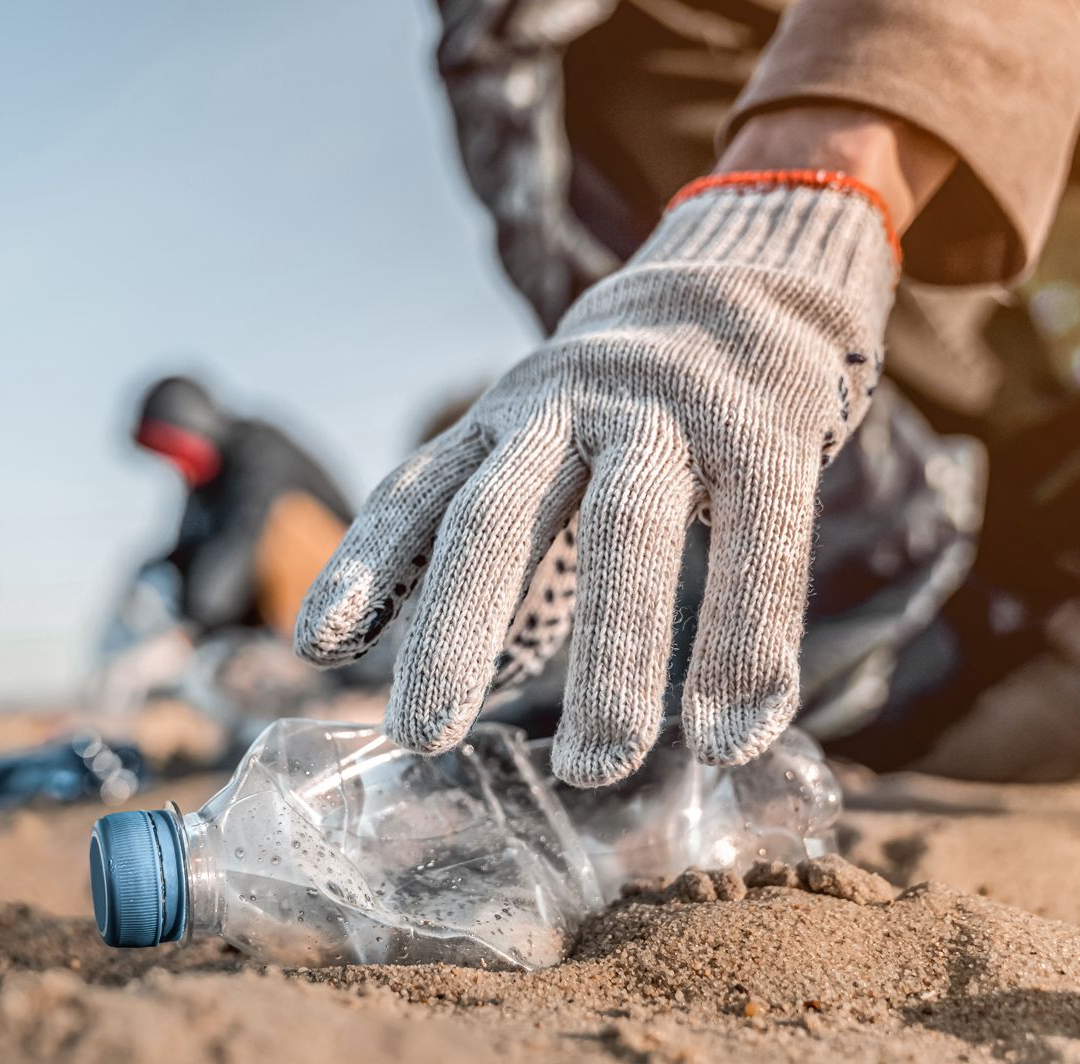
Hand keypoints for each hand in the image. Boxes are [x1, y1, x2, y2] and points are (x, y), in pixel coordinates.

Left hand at [295, 175, 898, 784]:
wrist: (757, 277)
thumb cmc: (629, 414)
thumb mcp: (540, 453)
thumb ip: (494, 551)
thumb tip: (435, 679)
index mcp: (501, 423)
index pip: (417, 493)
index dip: (364, 566)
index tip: (314, 647)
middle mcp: (566, 408)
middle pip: (496, 516)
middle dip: (452, 627)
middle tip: (421, 736)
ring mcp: (665, 413)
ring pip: (625, 533)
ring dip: (608, 660)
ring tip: (591, 769)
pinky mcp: (765, 431)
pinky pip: (756, 547)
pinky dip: (743, 651)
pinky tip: (726, 740)